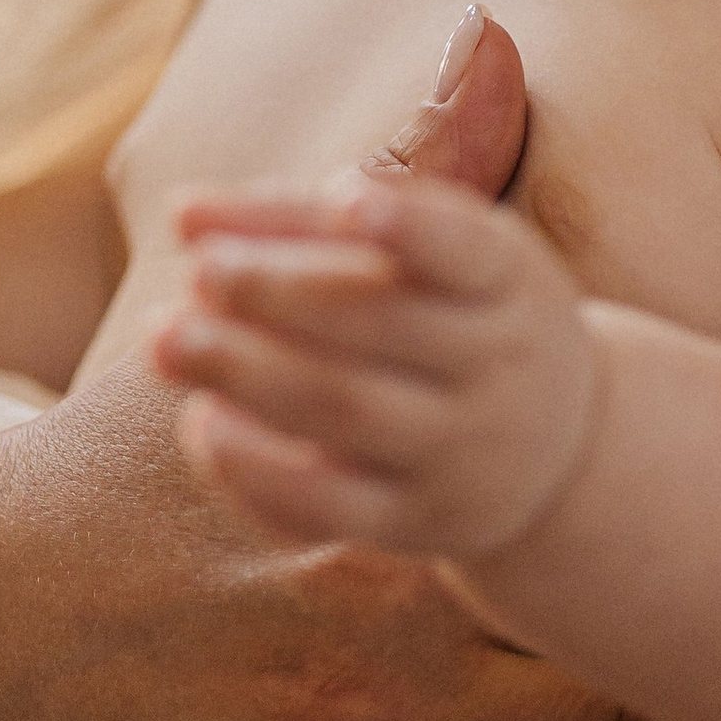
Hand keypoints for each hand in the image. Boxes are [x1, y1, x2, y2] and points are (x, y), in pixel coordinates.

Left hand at [155, 177, 598, 556]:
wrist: (555, 453)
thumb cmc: (460, 317)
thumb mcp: (433, 256)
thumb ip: (317, 222)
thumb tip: (189, 215)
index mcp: (508, 283)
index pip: (466, 252)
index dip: (412, 225)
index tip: (348, 197)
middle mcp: (495, 371)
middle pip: (385, 330)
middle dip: (283, 295)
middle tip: (201, 270)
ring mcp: (458, 454)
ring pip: (349, 413)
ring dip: (249, 372)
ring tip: (164, 336)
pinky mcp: (413, 524)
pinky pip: (328, 510)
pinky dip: (258, 469)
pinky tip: (201, 422)